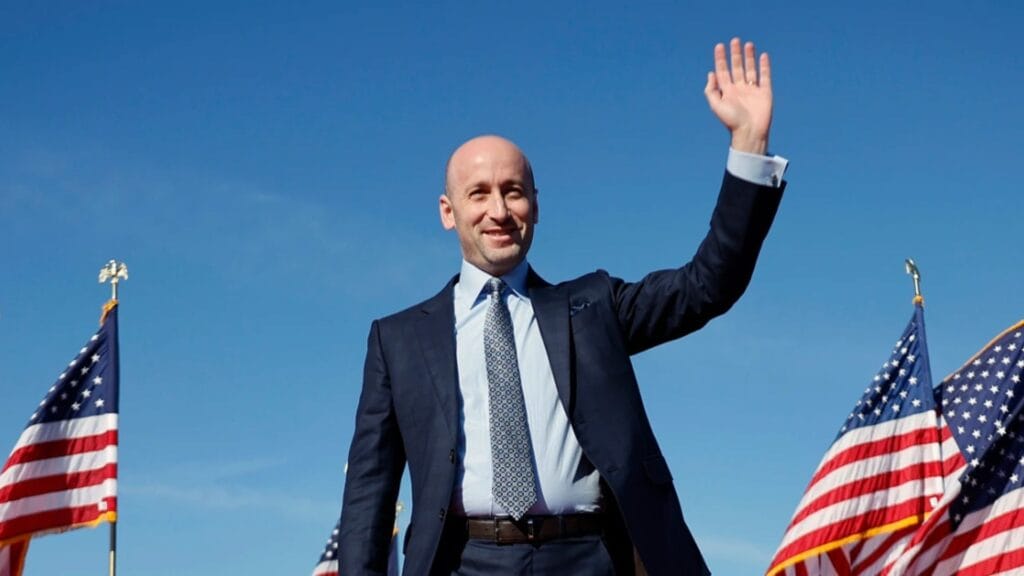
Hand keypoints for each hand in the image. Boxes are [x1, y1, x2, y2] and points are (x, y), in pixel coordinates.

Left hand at [704, 38, 772, 154]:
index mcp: (727, 92)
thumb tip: (710, 73)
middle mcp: (739, 89)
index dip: (721, 59)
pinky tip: (763, 56)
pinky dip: (764, 66)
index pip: (723, 71)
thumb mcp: (716, 106)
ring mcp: (752, 90)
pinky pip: (765, 76)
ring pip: (750, 69)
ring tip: (748, 44)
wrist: (750, 132)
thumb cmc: (731, 121)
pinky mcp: (765, 93)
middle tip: (734, 40)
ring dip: (749, 57)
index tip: (719, 46)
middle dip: (735, 54)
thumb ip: (711, 90)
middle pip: (737, 67)